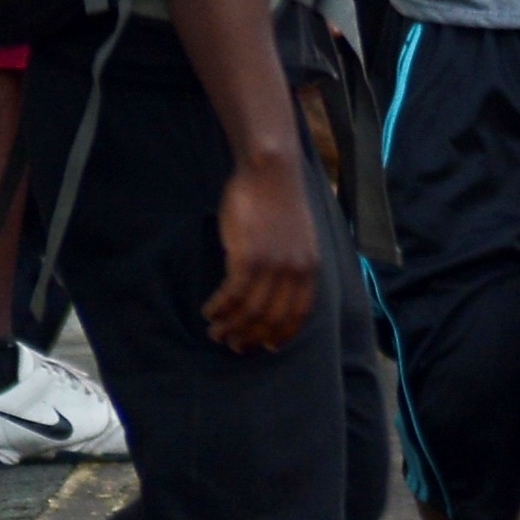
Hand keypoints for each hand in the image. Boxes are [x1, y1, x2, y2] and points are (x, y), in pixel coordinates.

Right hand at [201, 149, 317, 353]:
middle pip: (271, 319)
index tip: (265, 347)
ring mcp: (272, 266)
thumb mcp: (297, 239)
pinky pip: (231, 295)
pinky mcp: (248, 258)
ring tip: (215, 333)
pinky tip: (209, 312)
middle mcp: (295, 272)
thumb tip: (271, 292)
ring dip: (229, 327)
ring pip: (249, 311)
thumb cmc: (279, 203)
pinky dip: (218, 308)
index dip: (280, 335)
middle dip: (250, 337)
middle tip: (232, 346)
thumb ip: (291, 266)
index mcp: (310, 269)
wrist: (272, 173)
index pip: (298, 315)